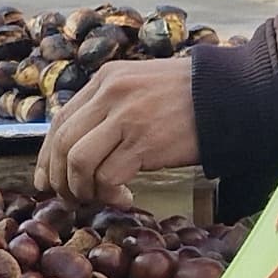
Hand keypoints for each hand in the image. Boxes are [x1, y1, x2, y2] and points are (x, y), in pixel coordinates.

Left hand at [41, 55, 202, 203]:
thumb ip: (110, 106)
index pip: (60, 121)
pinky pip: (108, 177)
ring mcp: (126, 117)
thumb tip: (81, 144)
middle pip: (63, 144)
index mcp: (105, 79)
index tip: (48, 180)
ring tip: (98, 198)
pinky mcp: (144, 142)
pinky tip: (126, 198)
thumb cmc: (189, 96)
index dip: (47, 157)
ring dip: (82, 189)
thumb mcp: (141, 85)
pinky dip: (110, 195)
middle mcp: (110, 94)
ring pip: (78, 162)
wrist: (230, 95)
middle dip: (60, 179)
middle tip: (70, 198)